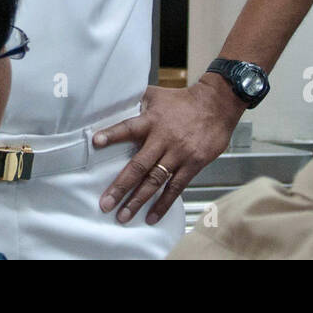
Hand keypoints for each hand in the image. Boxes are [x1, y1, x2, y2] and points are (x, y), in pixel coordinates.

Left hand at [93, 77, 242, 225]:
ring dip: (138, 200)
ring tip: (123, 216)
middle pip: (139, 165)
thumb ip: (137, 101)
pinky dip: (163, 203)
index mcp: (151, 121)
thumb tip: (114, 101)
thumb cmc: (183, 100)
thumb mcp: (157, 95)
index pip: (128, 128)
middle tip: (106, 203)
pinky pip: (176, 187)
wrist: (216, 105)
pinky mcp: (193, 164)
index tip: (95, 142)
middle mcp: (163, 139)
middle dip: (121, 186)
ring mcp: (178, 154)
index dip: (112, 134)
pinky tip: (152, 216)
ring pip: (155, 181)